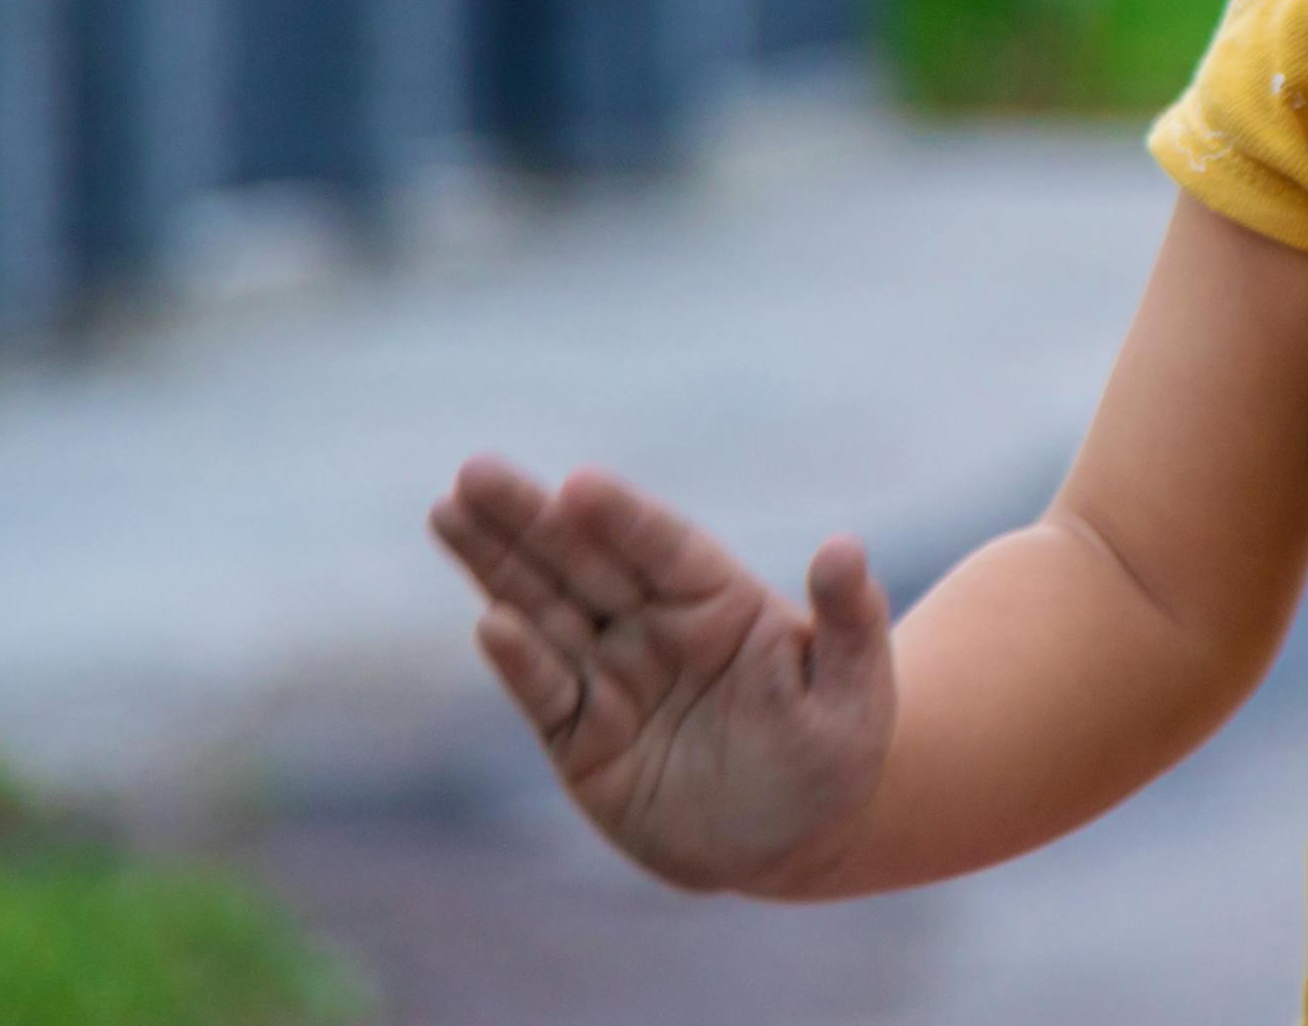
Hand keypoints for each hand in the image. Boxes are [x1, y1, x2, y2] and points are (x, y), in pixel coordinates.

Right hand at [427, 455, 893, 895]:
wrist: (793, 837)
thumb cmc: (834, 750)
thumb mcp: (858, 691)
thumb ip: (850, 619)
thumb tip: (845, 547)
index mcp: (721, 600)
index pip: (665, 548)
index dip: (624, 518)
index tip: (580, 484)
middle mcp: (657, 627)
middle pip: (585, 561)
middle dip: (528, 518)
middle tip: (475, 470)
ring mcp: (613, 679)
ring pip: (545, 611)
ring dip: (497, 565)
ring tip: (449, 512)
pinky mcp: (580, 740)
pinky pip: (546, 694)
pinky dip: (519, 661)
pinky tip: (490, 620)